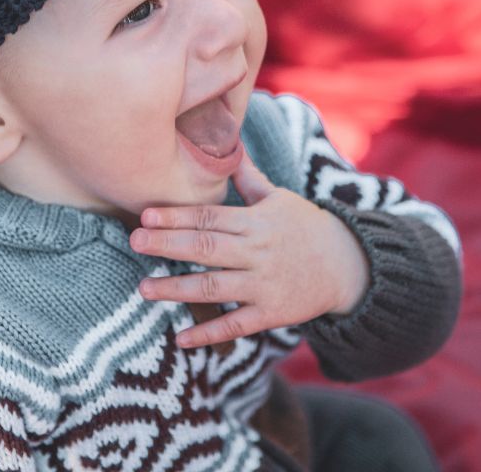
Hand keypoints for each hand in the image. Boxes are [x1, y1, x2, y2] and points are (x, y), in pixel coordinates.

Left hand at [129, 147, 369, 349]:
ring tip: (144, 289)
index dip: (176, 216)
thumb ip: (247, 177)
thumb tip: (227, 144)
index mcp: (255, 221)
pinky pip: (235, 325)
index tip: (146, 215)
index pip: (209, 216)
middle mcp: (257, 252)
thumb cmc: (304, 226)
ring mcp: (264, 284)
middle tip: (134, 242)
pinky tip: (181, 337)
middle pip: (206, 248)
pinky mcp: (271, 313)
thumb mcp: (278, 197)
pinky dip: (208, 333)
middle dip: (167, 245)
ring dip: (177, 289)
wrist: (346, 265)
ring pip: (214, 287)